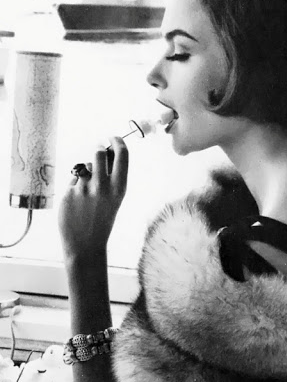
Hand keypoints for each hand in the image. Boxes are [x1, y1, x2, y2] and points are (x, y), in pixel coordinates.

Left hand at [58, 137, 127, 258]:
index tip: (112, 137)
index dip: (117, 141)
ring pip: (84, 167)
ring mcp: (85, 189)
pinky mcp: (69, 193)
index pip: (122, 154)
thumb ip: (112, 176)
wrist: (86, 244)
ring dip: (86, 173)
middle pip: (98, 152)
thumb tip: (105, 152)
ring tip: (87, 190)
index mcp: (119, 187)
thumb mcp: (115, 198)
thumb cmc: (102, 219)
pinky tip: (78, 203)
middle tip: (97, 151)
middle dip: (97, 149)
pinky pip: (73, 181)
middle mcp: (103, 186)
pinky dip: (75, 188)